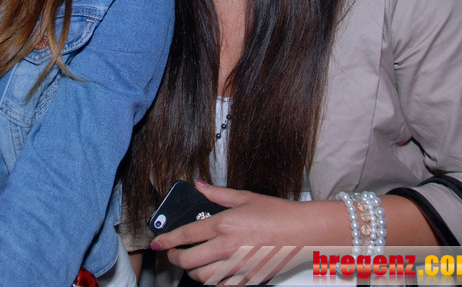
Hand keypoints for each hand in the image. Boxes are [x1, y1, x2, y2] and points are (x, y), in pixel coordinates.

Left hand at [149, 181, 345, 284]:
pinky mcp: (247, 279)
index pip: (185, 235)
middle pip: (188, 261)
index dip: (166, 240)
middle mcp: (227, 247)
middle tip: (173, 254)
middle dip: (175, 258)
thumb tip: (199, 185)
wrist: (304, 233)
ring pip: (201, 277)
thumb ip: (217, 194)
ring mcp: (237, 266)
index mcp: (223, 224)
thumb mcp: (245, 197)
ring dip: (192, 271)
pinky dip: (212, 281)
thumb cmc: (278, 214)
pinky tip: (213, 272)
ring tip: (193, 263)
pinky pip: (221, 286)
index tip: (156, 243)